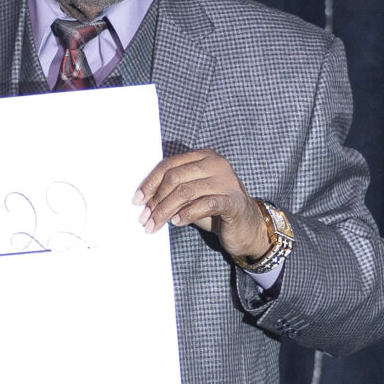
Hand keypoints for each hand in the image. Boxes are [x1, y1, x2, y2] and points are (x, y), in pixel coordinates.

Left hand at [135, 149, 270, 258]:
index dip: (150, 183)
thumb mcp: (190, 196)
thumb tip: (143, 201)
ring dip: (165, 211)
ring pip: (186, 192)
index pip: (169, 165)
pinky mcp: (234, 201)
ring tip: (154, 225)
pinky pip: (205, 205)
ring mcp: (227, 181)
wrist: (245, 226)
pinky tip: (177, 222)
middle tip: (144, 218)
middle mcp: (216, 164)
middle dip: (155, 200)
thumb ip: (172, 191)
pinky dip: (187, 214)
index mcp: (203, 157)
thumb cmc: (213, 209)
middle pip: (175, 178)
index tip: (137, 201)